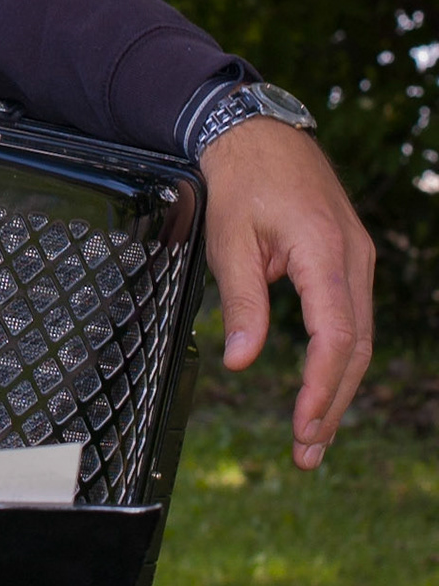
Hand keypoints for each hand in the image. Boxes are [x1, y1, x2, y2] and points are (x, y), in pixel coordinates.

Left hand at [199, 118, 374, 468]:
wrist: (258, 134)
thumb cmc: (241, 182)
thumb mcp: (229, 241)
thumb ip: (242, 303)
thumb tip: (242, 362)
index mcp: (325, 252)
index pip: (336, 334)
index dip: (322, 385)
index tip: (304, 424)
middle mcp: (354, 259)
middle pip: (355, 346)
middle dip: (333, 402)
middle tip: (308, 451)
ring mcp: (357, 260)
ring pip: (357, 337)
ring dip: (337, 388)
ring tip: (314, 437)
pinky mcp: (348, 263)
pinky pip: (350, 320)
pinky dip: (338, 360)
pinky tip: (324, 391)